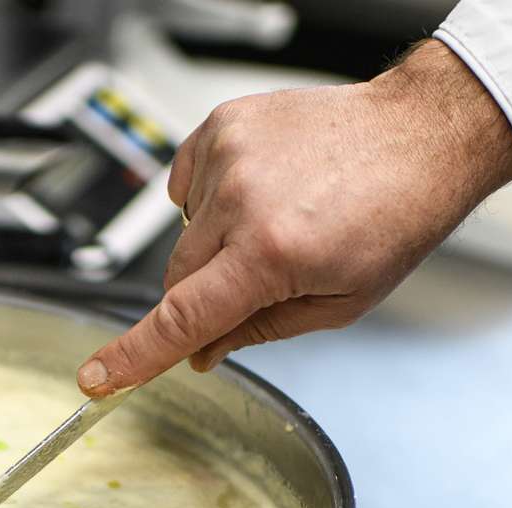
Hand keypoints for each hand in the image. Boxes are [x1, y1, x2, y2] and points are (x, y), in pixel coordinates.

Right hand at [76, 40, 511, 395]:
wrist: (416, 137)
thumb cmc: (393, 217)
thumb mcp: (338, 303)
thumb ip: (258, 331)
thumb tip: (200, 354)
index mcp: (272, 252)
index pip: (183, 317)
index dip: (133, 356)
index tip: (95, 378)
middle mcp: (241, 199)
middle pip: (178, 277)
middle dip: (206, 294)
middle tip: (262, 281)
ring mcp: (228, 155)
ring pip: (187, 231)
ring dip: (219, 240)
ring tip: (282, 218)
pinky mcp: (223, 125)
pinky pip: (189, 182)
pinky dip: (215, 197)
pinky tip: (264, 189)